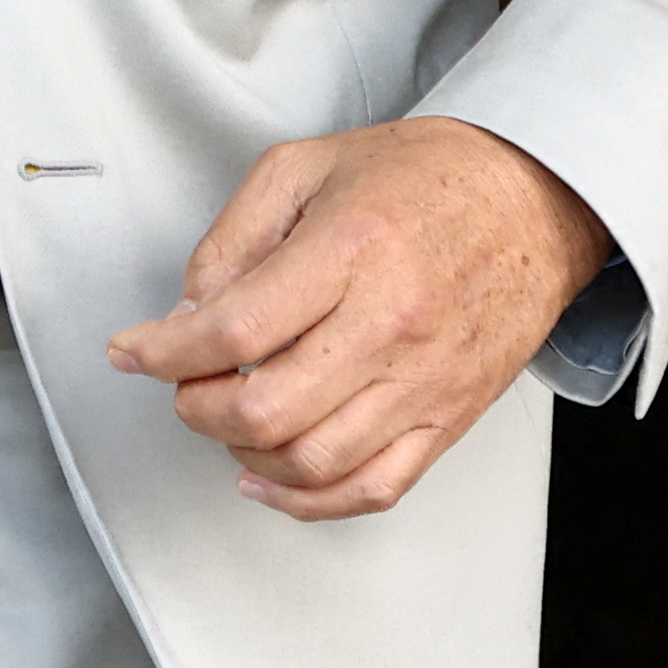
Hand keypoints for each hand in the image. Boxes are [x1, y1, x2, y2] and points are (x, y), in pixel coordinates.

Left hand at [105, 119, 613, 520]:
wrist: (533, 197)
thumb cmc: (428, 177)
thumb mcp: (308, 166)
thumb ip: (236, 237)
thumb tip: (188, 310)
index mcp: (350, 248)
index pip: (234, 327)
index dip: (163, 351)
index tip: (134, 352)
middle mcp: (389, 322)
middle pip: (265, 409)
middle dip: (197, 408)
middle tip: (182, 385)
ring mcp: (423, 380)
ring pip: (311, 462)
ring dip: (243, 454)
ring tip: (226, 421)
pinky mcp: (448, 417)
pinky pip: (372, 489)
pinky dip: (309, 502)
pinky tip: (270, 479)